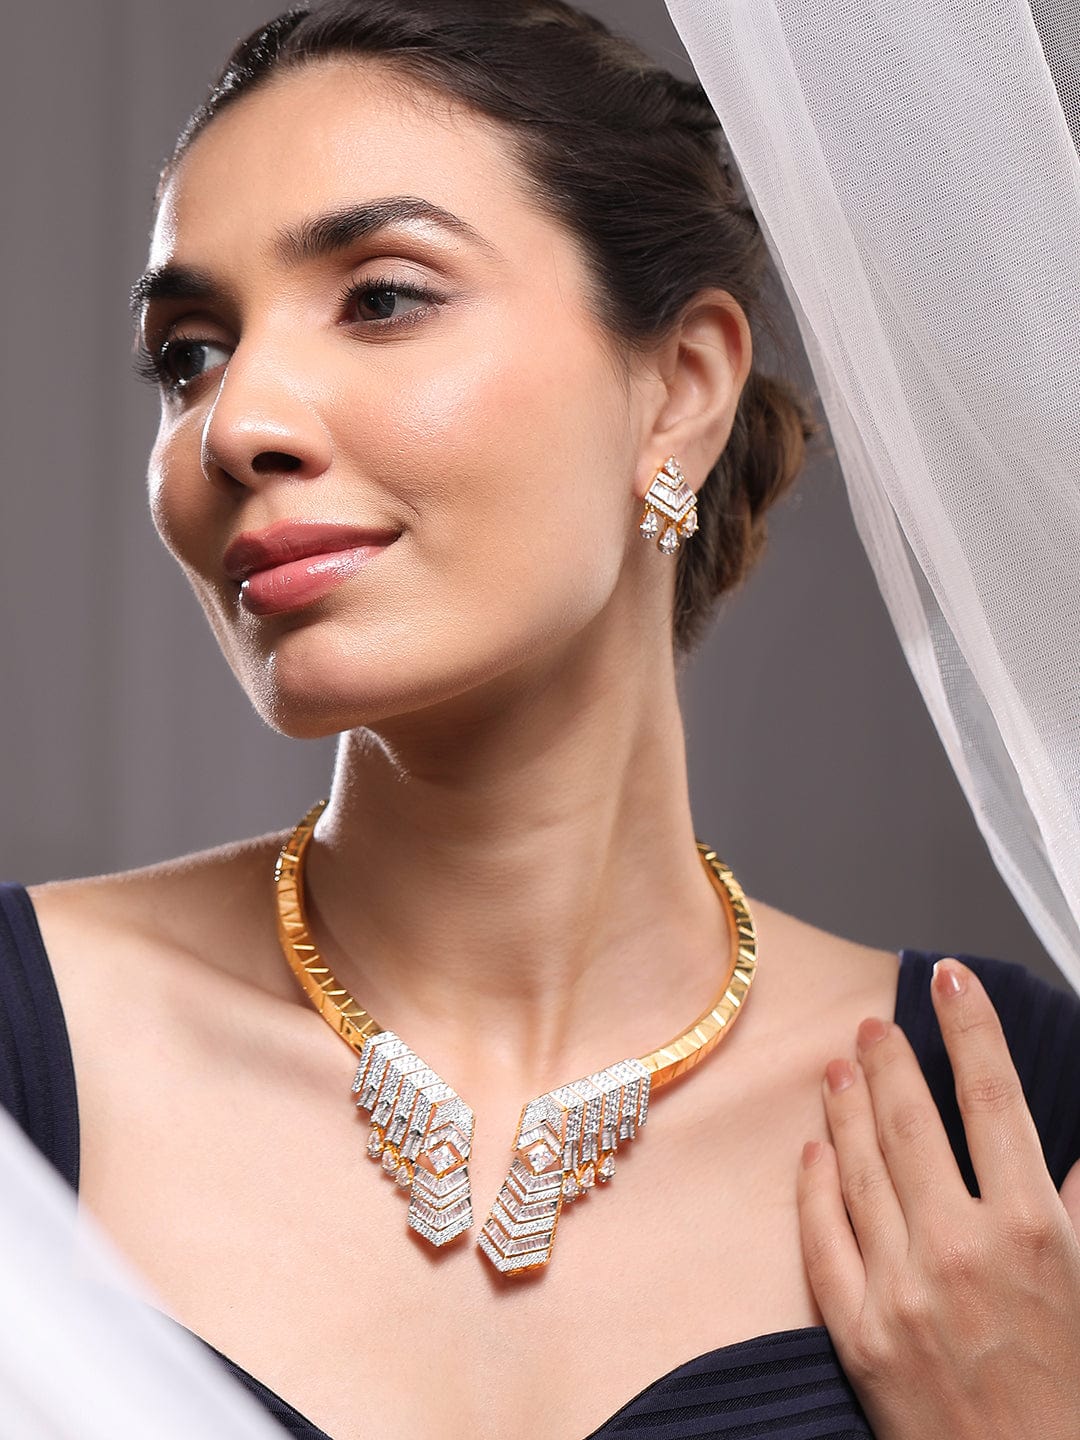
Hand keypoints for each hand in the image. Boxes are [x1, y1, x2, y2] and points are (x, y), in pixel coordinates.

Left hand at [797, 957, 1079, 1439]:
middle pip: (913, 1123)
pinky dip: (815, 1187)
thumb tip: (1064, 1149)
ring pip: (861, 1169)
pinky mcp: (857, 1332)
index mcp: (1033, 1234)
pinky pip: (824, 1239)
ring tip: (840, 1066)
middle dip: (892, 1061)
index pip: (994, 1098)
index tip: (950, 978)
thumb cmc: (1071, 1393)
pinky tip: (813, 1150)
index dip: (970, 1027)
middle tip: (876, 1024)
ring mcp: (902, 1290)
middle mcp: (962, 1251)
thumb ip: (1073, 1210)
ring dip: (847, 1108)